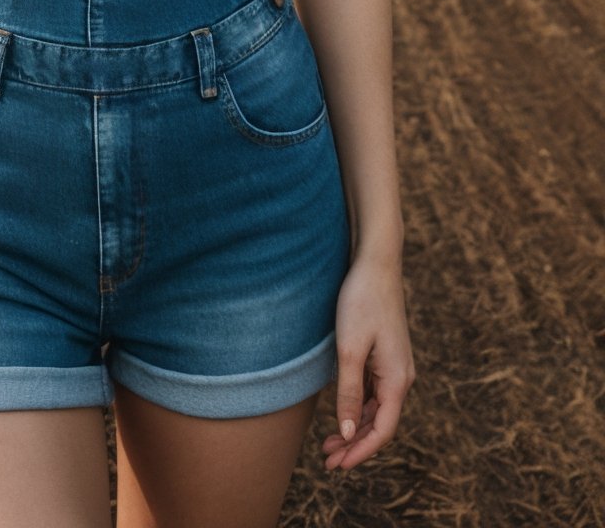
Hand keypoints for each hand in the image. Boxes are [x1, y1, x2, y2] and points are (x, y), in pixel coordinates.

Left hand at [321, 251, 414, 470]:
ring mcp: (396, 366)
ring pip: (378, 409)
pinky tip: (342, 413)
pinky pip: (375, 392)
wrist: (376, 263)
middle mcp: (402, 377)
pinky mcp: (387, 355)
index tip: (337, 466)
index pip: (383, 430)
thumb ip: (349, 394)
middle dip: (355, 445)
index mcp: (398, 380)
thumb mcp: (349, 350)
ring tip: (330, 444)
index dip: (361, 452)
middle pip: (381, 423)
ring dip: (356, 428)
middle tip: (327, 460)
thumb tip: (349, 435)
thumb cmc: (361, 302)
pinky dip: (359, 407)